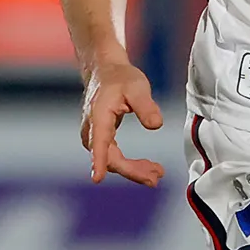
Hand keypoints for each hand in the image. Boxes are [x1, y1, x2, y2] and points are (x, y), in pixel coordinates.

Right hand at [80, 60, 164, 186]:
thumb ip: (146, 106)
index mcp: (99, 116)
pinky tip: (147, 167)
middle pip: (109, 158)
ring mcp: (94, 136)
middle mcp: (92, 129)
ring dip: (133, 170)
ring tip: (157, 173)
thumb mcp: (138, 87)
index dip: (98, 161)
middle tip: (156, 176)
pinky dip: (130, 164)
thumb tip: (155, 125)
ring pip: (112, 161)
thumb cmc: (121, 78)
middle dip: (132, 170)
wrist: (106, 71)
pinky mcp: (101, 139)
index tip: (97, 178)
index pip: (98, 141)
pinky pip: (113, 157)